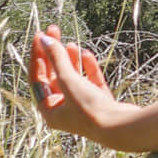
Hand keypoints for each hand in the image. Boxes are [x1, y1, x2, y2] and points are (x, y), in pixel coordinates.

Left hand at [31, 24, 128, 143]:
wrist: (120, 126)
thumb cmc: (89, 109)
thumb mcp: (68, 81)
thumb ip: (57, 59)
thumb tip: (44, 39)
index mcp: (49, 110)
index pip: (38, 78)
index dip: (38, 55)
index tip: (40, 35)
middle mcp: (64, 110)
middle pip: (54, 77)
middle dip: (54, 54)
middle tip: (54, 31)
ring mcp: (83, 106)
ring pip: (73, 79)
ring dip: (70, 60)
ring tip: (71, 43)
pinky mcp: (100, 102)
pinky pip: (91, 82)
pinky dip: (88, 68)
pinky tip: (87, 54)